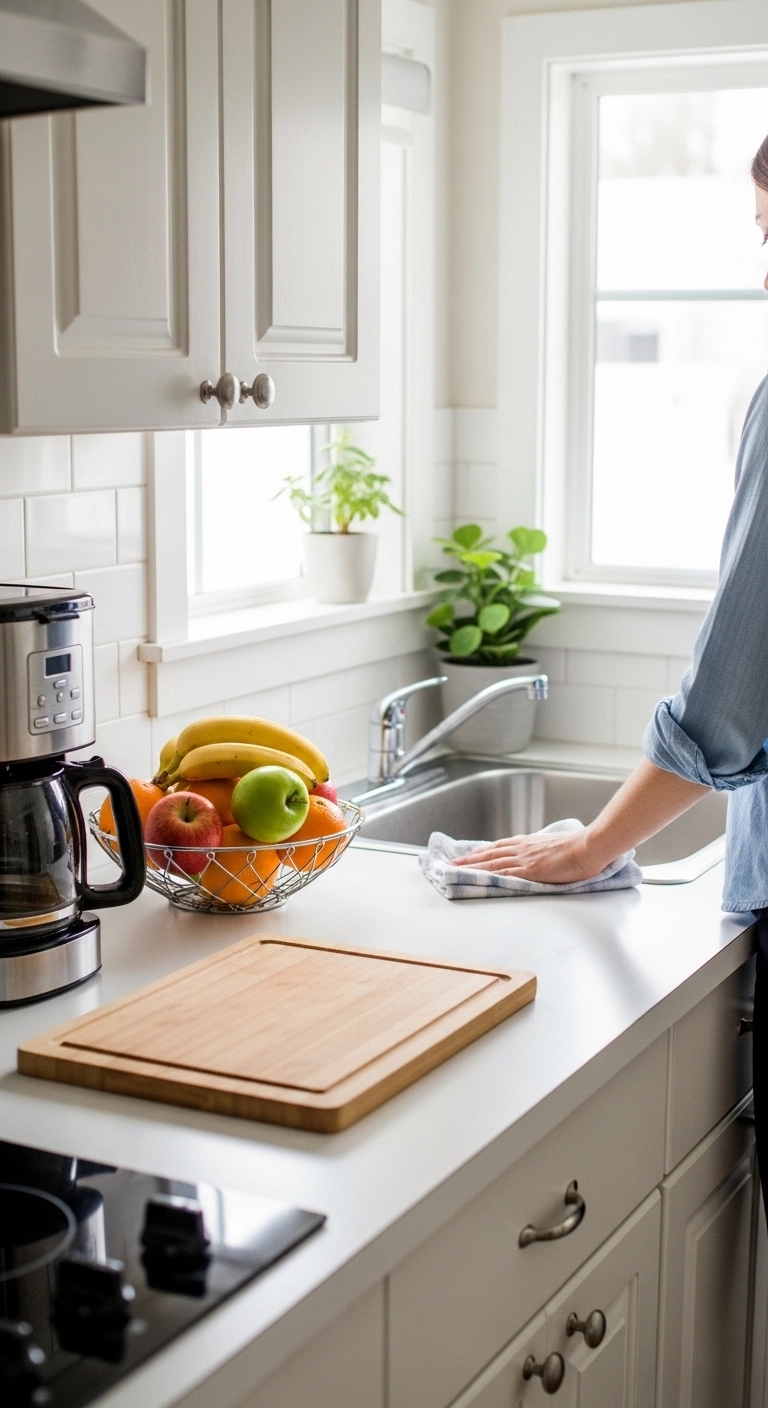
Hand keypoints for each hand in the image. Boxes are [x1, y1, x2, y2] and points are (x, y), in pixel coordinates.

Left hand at [453, 829, 605, 884]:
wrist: (589, 847)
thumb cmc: (580, 846)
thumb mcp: (557, 844)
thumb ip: (544, 849)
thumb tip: (541, 853)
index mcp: (530, 842)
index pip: (500, 846)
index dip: (483, 851)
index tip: (471, 854)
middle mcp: (523, 848)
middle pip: (489, 853)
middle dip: (469, 858)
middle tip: (452, 863)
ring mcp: (525, 859)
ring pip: (491, 862)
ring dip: (471, 866)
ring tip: (455, 870)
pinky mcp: (530, 870)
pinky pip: (503, 873)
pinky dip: (487, 875)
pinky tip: (476, 878)